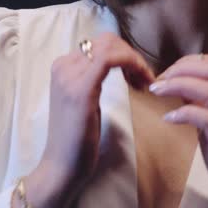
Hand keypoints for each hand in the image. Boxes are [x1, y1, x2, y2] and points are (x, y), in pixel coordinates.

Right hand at [31, 32, 154, 207]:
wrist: (62, 167)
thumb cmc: (77, 140)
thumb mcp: (85, 101)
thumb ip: (93, 80)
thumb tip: (117, 65)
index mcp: (62, 67)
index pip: (99, 44)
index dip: (125, 55)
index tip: (139, 75)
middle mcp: (63, 66)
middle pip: (106, 41)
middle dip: (132, 55)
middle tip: (145, 78)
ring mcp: (70, 76)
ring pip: (110, 46)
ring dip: (135, 60)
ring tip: (145, 82)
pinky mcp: (81, 89)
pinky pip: (110, 59)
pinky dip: (132, 64)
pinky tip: (141, 82)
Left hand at [148, 54, 207, 207]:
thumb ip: (203, 109)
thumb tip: (179, 88)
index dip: (187, 63)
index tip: (165, 73)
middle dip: (180, 69)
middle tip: (157, 80)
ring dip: (178, 86)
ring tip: (157, 92)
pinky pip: (207, 118)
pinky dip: (185, 113)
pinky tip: (169, 119)